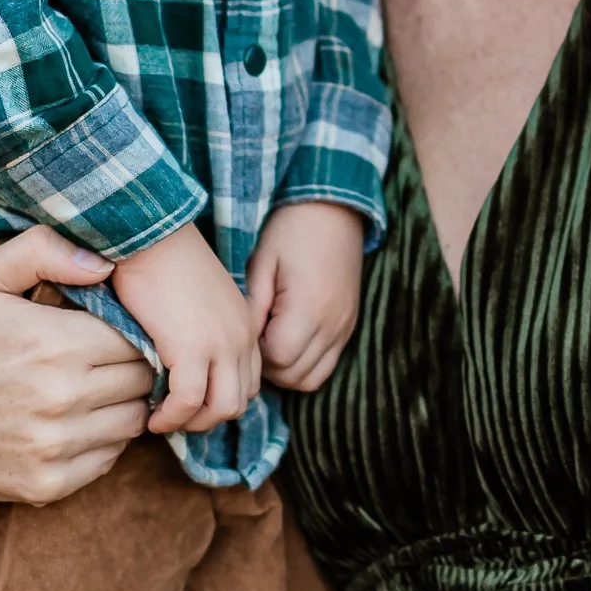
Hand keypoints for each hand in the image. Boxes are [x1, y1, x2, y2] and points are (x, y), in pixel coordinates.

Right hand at [0, 231, 151, 590]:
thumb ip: (40, 252)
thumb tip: (104, 260)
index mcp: (53, 342)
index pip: (135, 336)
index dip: (126, 330)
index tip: (102, 329)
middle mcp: (61, 397)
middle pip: (141, 380)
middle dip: (129, 366)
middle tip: (98, 360)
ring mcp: (56, 446)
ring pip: (132, 421)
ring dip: (120, 405)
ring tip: (85, 390)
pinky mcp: (49, 484)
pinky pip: (108, 458)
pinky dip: (100, 441)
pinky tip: (69, 423)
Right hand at [111, 221, 261, 436]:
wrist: (149, 232)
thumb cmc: (161, 259)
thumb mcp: (196, 299)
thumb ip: (200, 329)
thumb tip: (178, 364)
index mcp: (244, 323)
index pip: (247, 381)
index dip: (217, 400)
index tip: (187, 404)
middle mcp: (242, 336)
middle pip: (239, 401)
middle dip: (206, 419)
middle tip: (173, 418)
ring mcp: (222, 344)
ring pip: (221, 409)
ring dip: (190, 423)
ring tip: (162, 419)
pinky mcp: (193, 348)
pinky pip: (188, 402)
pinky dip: (170, 416)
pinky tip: (152, 415)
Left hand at [245, 199, 365, 393]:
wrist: (334, 210)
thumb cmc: (291, 231)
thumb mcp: (262, 263)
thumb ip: (252, 307)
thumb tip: (241, 342)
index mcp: (310, 306)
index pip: (278, 357)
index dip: (255, 352)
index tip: (246, 330)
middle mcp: (333, 324)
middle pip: (294, 375)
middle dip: (267, 366)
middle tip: (253, 338)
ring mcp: (344, 328)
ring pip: (310, 380)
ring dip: (285, 370)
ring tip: (269, 341)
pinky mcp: (348, 328)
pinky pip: (326, 367)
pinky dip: (304, 364)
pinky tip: (288, 340)